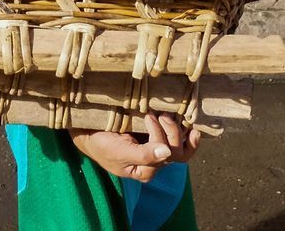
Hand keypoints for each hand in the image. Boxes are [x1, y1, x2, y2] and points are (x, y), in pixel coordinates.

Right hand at [69, 113, 200, 182]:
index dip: (160, 134)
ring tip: (167, 115)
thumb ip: (143, 155)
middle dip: (172, 131)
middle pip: (177, 153)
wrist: (91, 135)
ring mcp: (158, 152)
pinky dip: (188, 137)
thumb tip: (166, 152)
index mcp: (146, 171)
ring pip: (182, 149)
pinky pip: (180, 143)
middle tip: (160, 114)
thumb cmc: (103, 145)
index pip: (164, 155)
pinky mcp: (159, 140)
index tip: (147, 116)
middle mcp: (155, 163)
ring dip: (179, 130)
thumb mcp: (119, 152)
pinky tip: (193, 129)